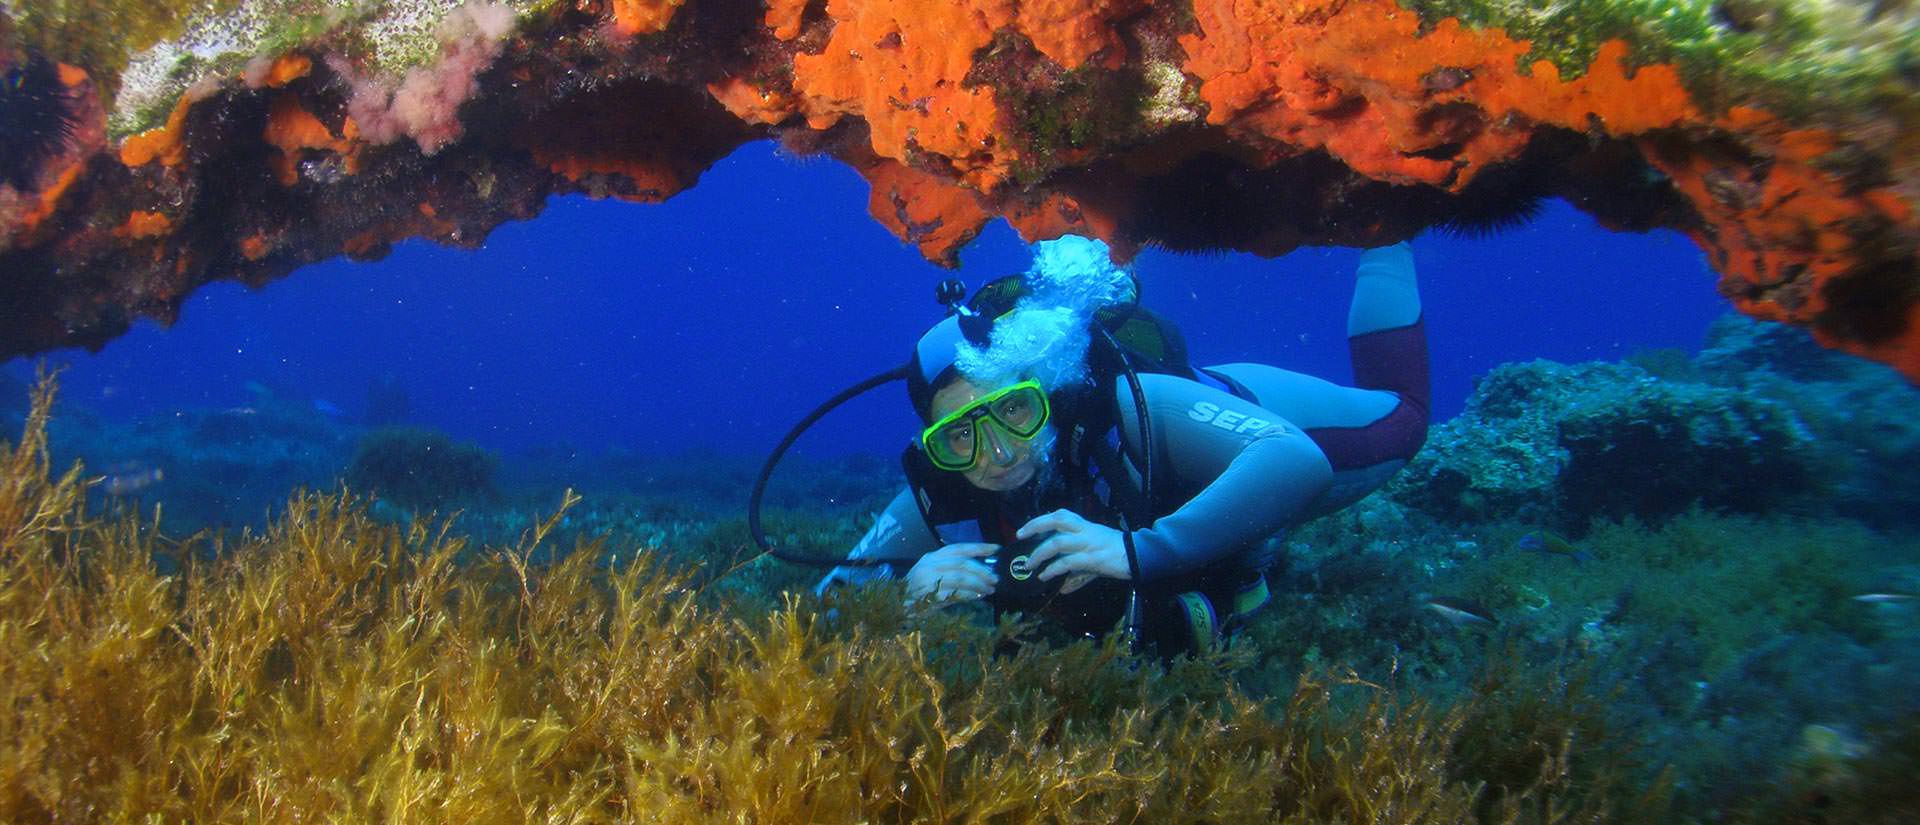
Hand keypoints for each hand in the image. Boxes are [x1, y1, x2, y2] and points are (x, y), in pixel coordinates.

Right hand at [904, 542, 998, 602]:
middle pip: (962, 563)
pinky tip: (977, 597)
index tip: (996, 549)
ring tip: (990, 589)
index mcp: (932, 557)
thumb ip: (953, 572)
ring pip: (960, 578)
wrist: (895, 608)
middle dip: (981, 570)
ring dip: (978, 584)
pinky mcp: (928, 595)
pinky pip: (954, 593)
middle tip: (995, 578)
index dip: (979, 547)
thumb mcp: (934, 576)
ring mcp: (928, 579)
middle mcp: (929, 564)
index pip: (959, 548)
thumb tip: (982, 573)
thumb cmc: (917, 592)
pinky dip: (968, 595)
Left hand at [1017, 510, 1131, 594]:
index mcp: (1085, 526)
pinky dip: (1053, 570)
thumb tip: (1064, 588)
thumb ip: (1078, 572)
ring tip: (1029, 565)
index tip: (1024, 529)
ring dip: (1039, 554)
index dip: (1040, 520)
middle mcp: (1085, 531)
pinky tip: (1045, 576)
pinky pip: (1067, 563)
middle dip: (1035, 526)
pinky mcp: (1092, 559)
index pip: (1060, 515)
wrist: (1138, 556)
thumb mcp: (1094, 558)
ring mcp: (1088, 544)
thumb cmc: (1116, 553)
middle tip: (1020, 537)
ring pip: (1058, 543)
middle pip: (1057, 521)